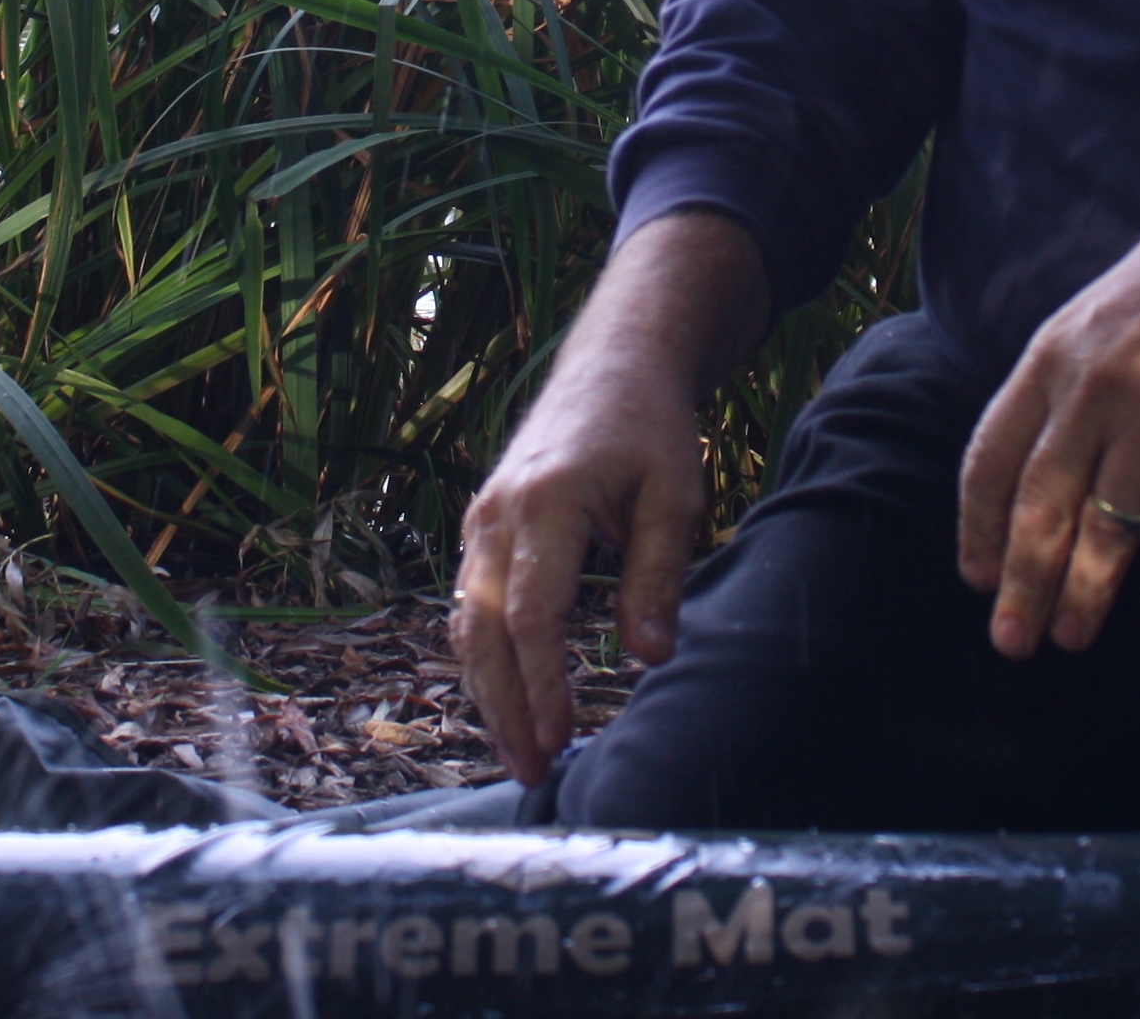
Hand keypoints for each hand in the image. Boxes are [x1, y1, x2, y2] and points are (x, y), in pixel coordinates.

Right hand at [453, 362, 704, 784]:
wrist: (611, 367)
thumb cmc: (649, 431)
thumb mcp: (673, 497)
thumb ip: (657, 577)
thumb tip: (648, 660)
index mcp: (545, 503)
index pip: (532, 613)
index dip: (543, 682)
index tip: (559, 738)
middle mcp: (497, 514)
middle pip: (483, 629)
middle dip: (505, 707)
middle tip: (533, 771)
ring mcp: (481, 520)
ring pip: (467, 622)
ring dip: (489, 693)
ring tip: (520, 755)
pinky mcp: (482, 529)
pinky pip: (469, 604)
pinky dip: (484, 659)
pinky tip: (508, 702)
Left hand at [955, 182, 1139, 658]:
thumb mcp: (1081, 326)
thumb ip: (1049, 397)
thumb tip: (1016, 492)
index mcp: (1047, 362)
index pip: (991, 458)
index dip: (978, 527)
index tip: (976, 580)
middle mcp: (1094, 388)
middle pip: (1044, 503)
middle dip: (1024, 581)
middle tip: (1014, 641)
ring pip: (1113, 519)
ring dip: (1090, 589)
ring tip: (1073, 636)